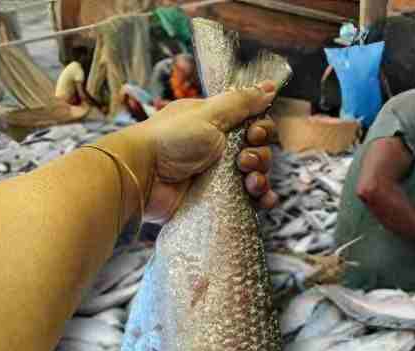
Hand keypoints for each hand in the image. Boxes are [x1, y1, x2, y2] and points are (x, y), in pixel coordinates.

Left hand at [117, 81, 280, 222]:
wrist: (144, 176)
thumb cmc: (170, 140)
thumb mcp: (209, 114)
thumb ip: (241, 102)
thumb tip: (270, 86)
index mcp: (216, 124)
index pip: (253, 124)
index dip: (261, 130)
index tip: (253, 134)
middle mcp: (219, 149)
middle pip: (258, 152)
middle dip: (260, 156)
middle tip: (243, 161)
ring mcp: (218, 177)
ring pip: (256, 177)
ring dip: (261, 178)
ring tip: (249, 182)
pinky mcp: (217, 200)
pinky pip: (249, 201)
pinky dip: (261, 200)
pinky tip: (263, 200)